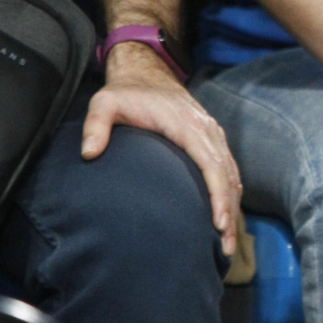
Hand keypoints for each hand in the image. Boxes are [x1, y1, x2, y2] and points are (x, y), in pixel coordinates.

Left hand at [82, 42, 241, 255]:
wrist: (146, 73)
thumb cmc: (125, 93)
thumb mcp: (104, 103)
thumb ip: (96, 126)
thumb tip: (90, 154)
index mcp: (188, 126)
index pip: (212, 164)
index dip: (218, 195)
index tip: (218, 223)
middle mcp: (207, 131)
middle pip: (228, 176)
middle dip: (229, 212)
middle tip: (224, 248)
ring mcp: (212, 136)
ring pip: (232, 175)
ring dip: (233, 207)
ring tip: (226, 242)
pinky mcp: (211, 141)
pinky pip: (228, 170)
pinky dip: (231, 194)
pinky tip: (226, 215)